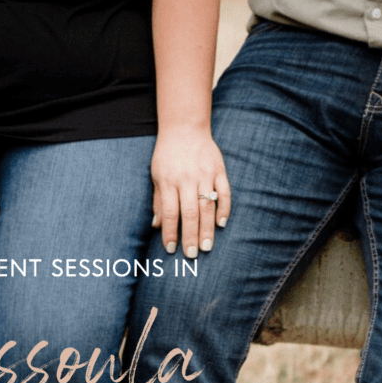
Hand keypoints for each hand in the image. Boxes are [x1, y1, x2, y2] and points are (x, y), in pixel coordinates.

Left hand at [151, 127, 230, 256]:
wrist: (184, 127)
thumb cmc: (167, 155)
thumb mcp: (156, 176)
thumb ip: (159, 201)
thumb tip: (156, 226)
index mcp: (169, 181)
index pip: (170, 212)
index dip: (170, 232)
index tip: (171, 249)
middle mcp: (187, 179)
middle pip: (190, 212)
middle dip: (191, 235)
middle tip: (192, 254)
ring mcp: (205, 174)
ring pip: (207, 205)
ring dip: (207, 228)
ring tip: (207, 247)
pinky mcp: (219, 169)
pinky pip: (224, 192)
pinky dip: (224, 208)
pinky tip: (222, 224)